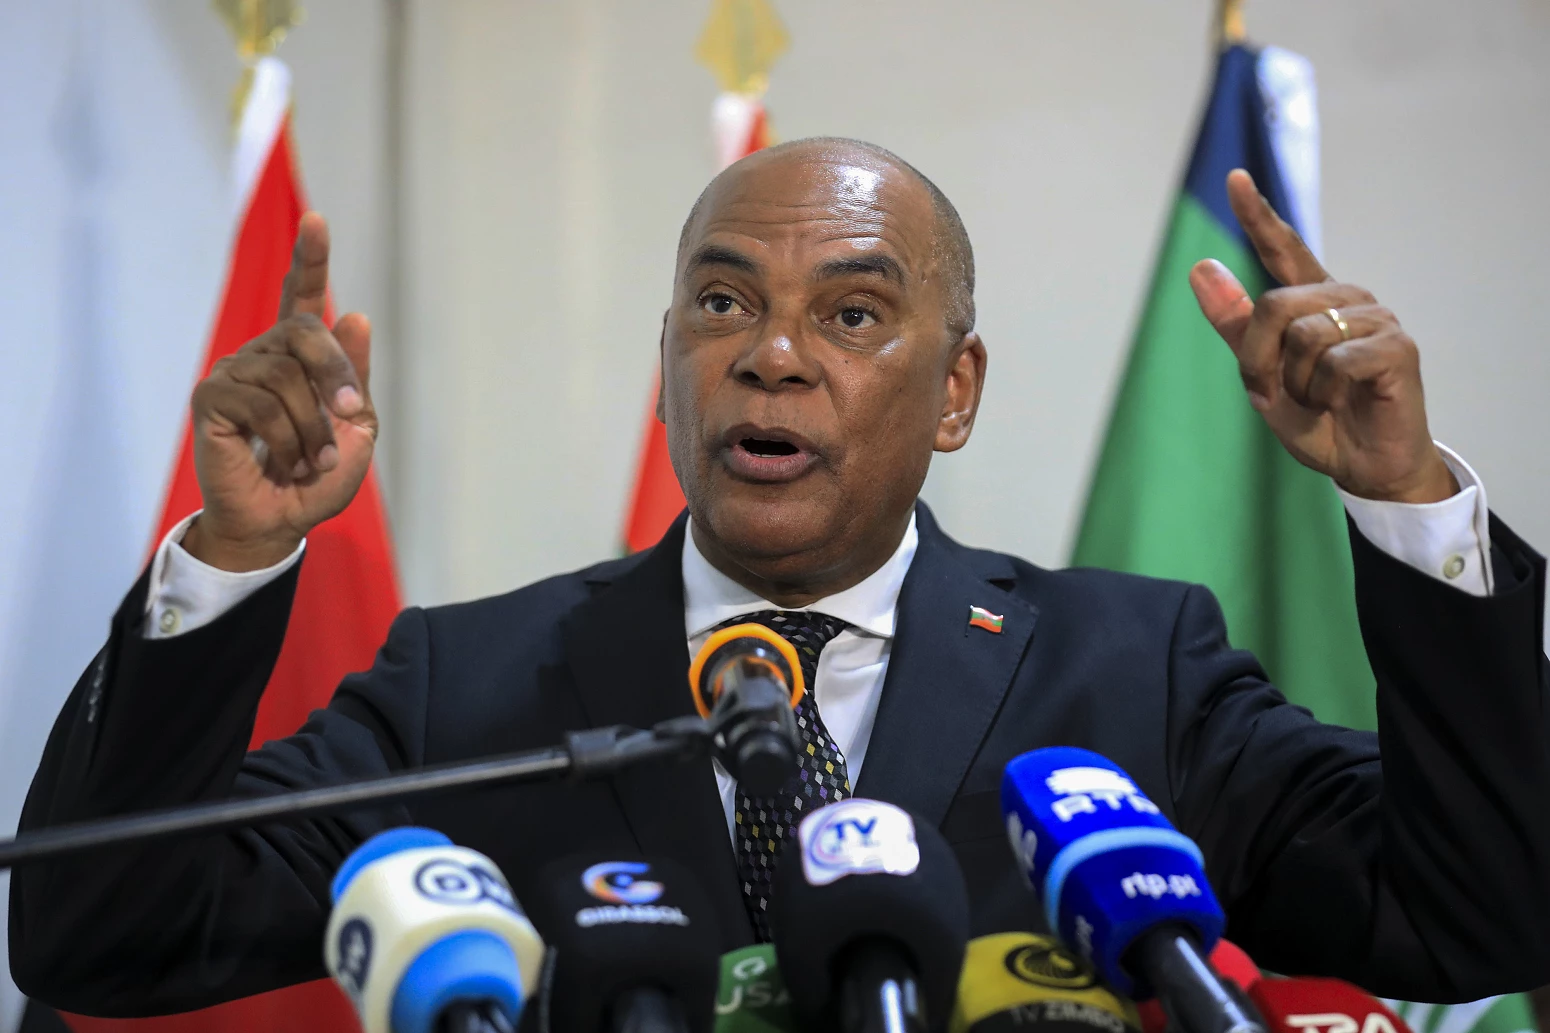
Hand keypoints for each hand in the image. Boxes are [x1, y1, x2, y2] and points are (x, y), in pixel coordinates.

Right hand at [182, 213, 377, 571]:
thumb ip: (355, 378)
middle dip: (337, 374)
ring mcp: (233, 372)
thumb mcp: (355, 428)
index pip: (300, 295)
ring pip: (287, 378)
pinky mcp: (211, 398)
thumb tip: (354, 314)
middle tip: (353, 417)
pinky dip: (289, 441)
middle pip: (304, 331)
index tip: (317, 221)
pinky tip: (287, 460)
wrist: (280, 520)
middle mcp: (263, 353)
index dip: (309, 258)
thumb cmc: (317, 476)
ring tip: (315, 459)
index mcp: (299, 355)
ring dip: (315, 428)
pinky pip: (262, 406)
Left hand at [1189, 170, 1456, 503]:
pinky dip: (1326, 393)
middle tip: (1276, 394)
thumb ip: (1235, 325)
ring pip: (1302, 335)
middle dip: (1258, 361)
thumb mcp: (1262, 376)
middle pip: (1272, 306)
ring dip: (1296, 383)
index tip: (1234, 179)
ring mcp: (1376, 318)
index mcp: (1311, 301)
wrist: (1366, 465)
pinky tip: (1345, 402)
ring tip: (1320, 400)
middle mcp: (1345, 299)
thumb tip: (1199, 268)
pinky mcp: (1397, 346)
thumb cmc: (1319, 420)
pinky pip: (1336, 361)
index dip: (1257, 215)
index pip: (1283, 248)